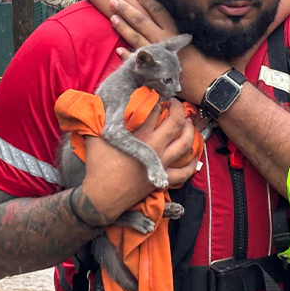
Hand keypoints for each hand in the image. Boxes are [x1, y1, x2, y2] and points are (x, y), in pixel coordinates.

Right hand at [79, 99, 196, 211]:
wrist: (102, 196)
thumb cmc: (98, 165)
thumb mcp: (95, 137)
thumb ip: (98, 119)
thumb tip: (98, 102)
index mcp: (139, 135)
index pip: (154, 110)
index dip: (156, 99)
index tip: (155, 94)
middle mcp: (155, 147)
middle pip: (175, 123)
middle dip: (178, 109)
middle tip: (174, 103)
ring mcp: (161, 163)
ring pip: (185, 144)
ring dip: (189, 131)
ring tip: (187, 122)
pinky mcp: (163, 178)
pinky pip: (183, 173)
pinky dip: (191, 165)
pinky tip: (194, 158)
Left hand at [111, 0, 230, 102]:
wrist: (212, 86)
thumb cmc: (213, 64)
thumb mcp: (203, 43)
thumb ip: (188, 35)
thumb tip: (183, 27)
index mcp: (177, 32)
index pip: (160, 12)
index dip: (149, 2)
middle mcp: (164, 41)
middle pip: (142, 22)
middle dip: (127, 10)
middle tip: (114, 0)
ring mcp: (157, 56)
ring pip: (136, 38)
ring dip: (122, 27)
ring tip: (112, 17)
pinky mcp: (155, 71)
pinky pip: (136, 61)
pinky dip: (127, 55)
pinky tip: (119, 50)